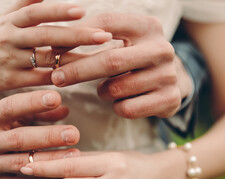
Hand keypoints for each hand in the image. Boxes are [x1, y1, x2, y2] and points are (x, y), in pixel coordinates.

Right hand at [0, 0, 111, 91]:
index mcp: (10, 21)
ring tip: (98, 57)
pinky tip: (78, 73)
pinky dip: (59, 75)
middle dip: (76, 35)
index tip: (82, 11)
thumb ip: (26, 3)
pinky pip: (40, 78)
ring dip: (73, 57)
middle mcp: (9, 38)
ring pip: (45, 58)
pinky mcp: (11, 80)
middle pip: (45, 35)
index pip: (37, 13)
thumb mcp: (6, 18)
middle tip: (103, 36)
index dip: (59, 10)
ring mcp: (9, 60)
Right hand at [0, 90, 80, 178]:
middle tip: (73, 134)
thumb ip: (38, 111)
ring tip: (74, 155)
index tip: (57, 98)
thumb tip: (64, 110)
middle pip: (17, 139)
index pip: (9, 107)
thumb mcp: (16, 115)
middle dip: (48, 136)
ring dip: (50, 160)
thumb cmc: (3, 128)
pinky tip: (64, 175)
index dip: (32, 102)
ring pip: (22, 164)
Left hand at [51, 13, 192, 117]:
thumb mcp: (120, 43)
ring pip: (117, 89)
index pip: (107, 23)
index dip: (78, 35)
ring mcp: (168, 75)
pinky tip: (122, 100)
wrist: (171, 80)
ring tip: (106, 88)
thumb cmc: (134, 58)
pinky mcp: (169, 99)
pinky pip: (127, 109)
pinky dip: (116, 107)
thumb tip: (52, 46)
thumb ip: (92, 41)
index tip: (53, 47)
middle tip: (56, 78)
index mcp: (147, 26)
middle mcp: (161, 48)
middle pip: (111, 61)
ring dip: (101, 91)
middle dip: (78, 71)